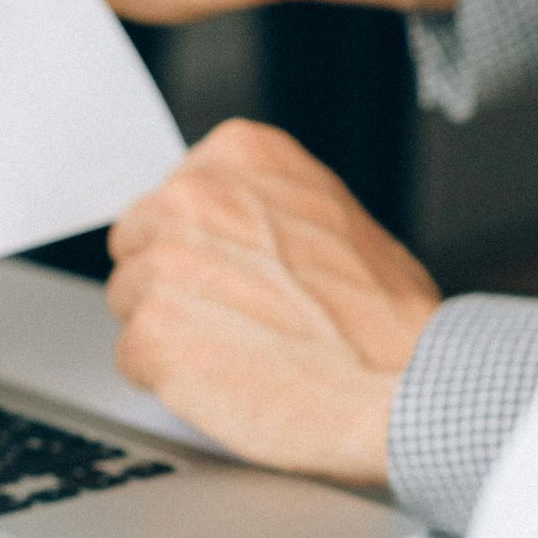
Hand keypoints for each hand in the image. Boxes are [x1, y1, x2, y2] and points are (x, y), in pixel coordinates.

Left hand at [107, 120, 440, 483]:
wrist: (406, 382)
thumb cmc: (382, 316)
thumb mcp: (330, 214)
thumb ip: (260, 205)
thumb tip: (222, 226)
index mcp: (238, 154)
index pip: (169, 196)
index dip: (198, 244)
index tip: (231, 271)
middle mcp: (194, 195)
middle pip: (139, 244)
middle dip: (175, 283)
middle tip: (236, 318)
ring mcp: (167, 262)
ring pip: (132, 301)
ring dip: (173, 331)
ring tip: (243, 350)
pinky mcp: (153, 332)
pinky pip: (133, 357)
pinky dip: (171, 379)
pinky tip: (230, 379)